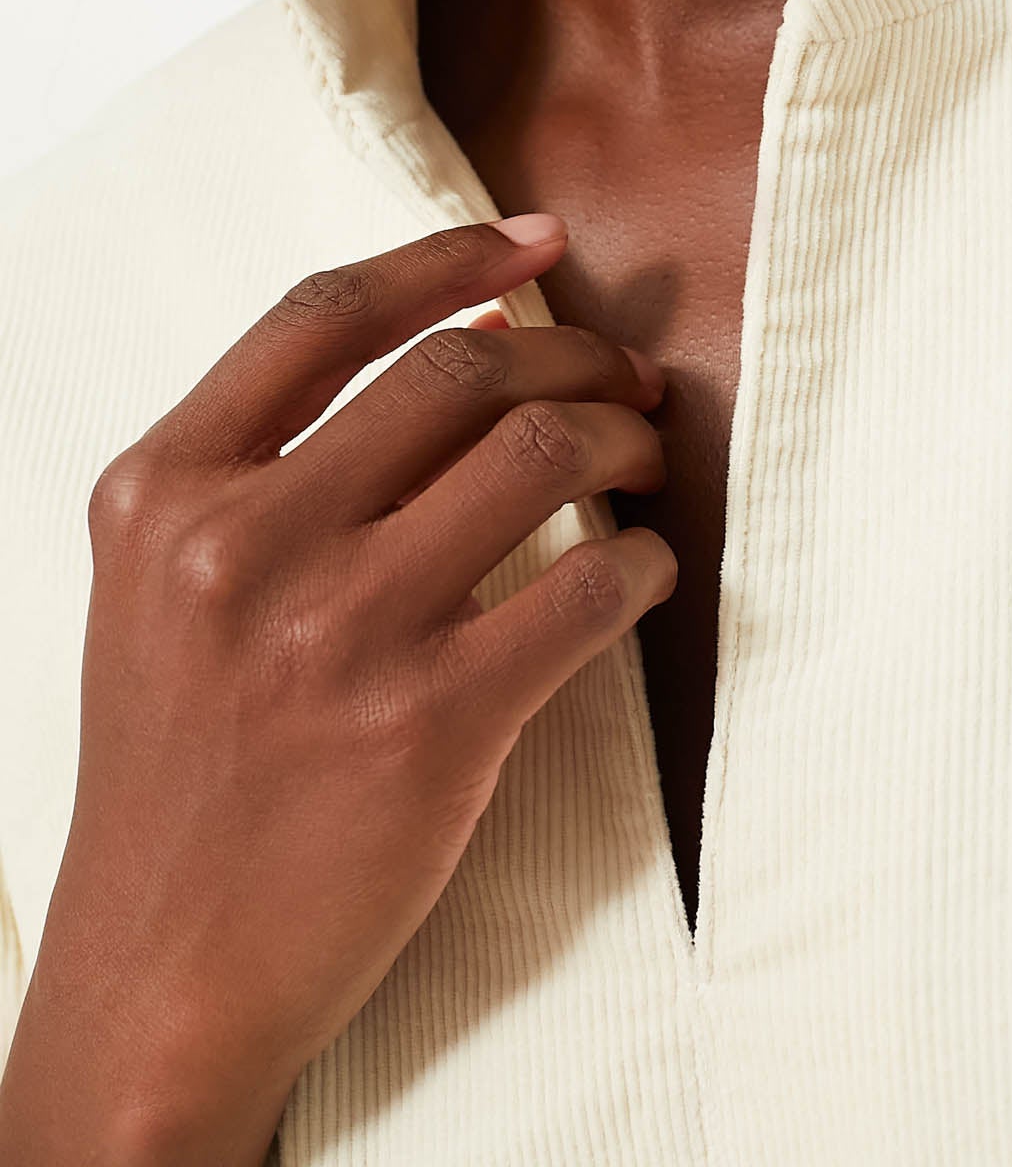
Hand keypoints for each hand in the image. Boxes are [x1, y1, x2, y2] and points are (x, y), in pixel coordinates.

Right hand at [7, 215, 674, 1156]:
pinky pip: (586, 593)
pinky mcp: (428, 726)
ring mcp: (335, 633)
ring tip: (645, 461)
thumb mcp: (170, 587)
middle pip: (457, 372)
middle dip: (573, 356)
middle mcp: (241, 542)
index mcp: (163, 489)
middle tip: (629, 379)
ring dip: (623, 439)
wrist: (163, 971)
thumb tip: (465, 339)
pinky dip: (642, 564)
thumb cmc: (182, 766)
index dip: (449, 255)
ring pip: (539, 455)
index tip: (541, 241)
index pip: (326, 315)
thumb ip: (275, 462)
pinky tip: (645, 569)